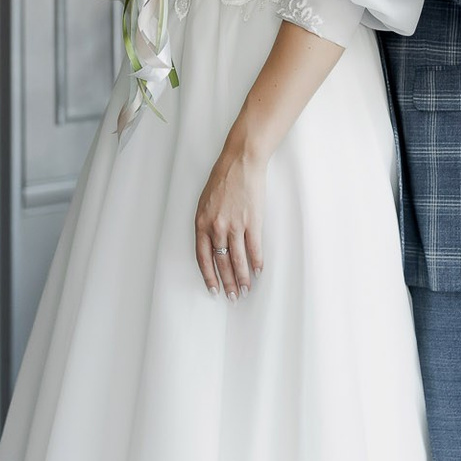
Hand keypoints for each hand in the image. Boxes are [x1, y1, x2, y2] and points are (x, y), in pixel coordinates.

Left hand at [194, 144, 264, 299]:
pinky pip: (254, 248)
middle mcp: (216, 227)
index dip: (209, 276)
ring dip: (243, 277)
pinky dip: (257, 262)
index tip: (214, 290)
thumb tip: (212, 245)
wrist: (240, 162)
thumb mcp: (205, 203)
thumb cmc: (222, 180)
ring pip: (238, 260)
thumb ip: (206, 225)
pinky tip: (258, 271)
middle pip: (221, 262)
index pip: (203, 257)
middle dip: (227, 282)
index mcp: (202, 223)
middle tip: (233, 297)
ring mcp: (235, 225)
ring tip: (246, 289)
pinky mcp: (252, 222)